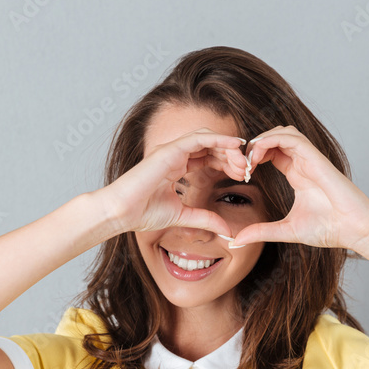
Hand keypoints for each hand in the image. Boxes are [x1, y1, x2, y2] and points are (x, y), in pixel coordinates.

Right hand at [97, 128, 248, 236]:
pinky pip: (199, 138)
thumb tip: (226, 230)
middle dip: (231, 155)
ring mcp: (171, 150)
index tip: (242, 175)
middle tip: (246, 169)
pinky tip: (233, 144)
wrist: (122, 213)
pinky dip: (218, 138)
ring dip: (227, 146)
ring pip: (208, 139)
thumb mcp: (183, 216)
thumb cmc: (143, 214)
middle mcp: (175, 155)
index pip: (207, 158)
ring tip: (242, 160)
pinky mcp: (169, 149)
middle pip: (211, 147)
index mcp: (176, 167)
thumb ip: (204, 219)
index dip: (226, 164)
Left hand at [231, 126, 368, 252]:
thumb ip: (261, 232)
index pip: (272, 153)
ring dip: (263, 139)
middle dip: (254, 145)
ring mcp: (311, 159)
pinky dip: (273, 139)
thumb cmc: (329, 229)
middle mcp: (303, 163)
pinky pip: (293, 138)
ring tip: (249, 159)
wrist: (354, 230)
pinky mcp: (317, 159)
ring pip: (283, 132)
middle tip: (241, 165)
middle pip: (275, 137)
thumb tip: (236, 240)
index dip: (253, 157)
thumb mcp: (286, 230)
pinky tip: (259, 154)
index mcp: (297, 174)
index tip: (241, 174)